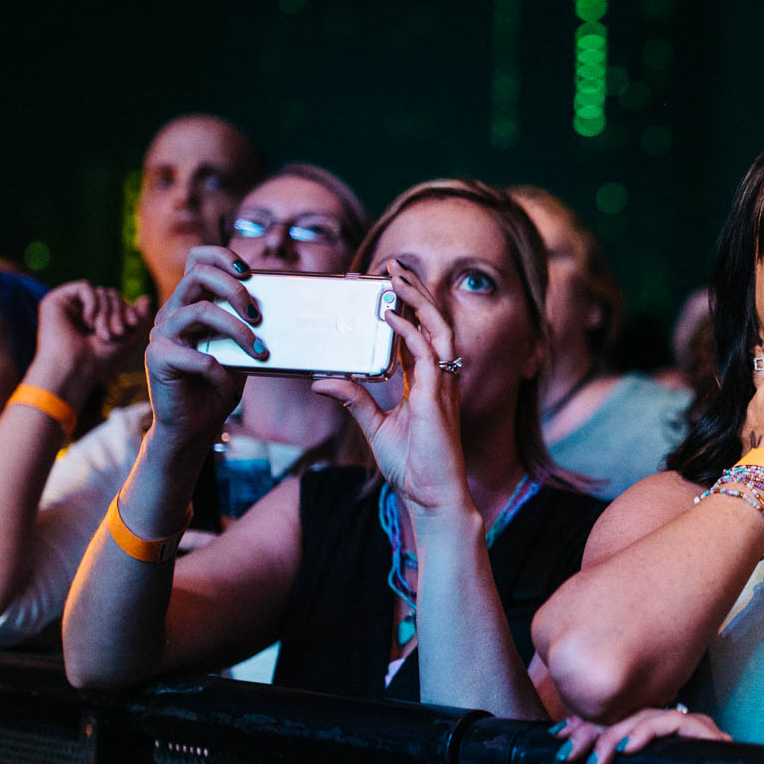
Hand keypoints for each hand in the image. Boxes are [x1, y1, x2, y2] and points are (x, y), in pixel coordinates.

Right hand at [22, 282, 151, 407]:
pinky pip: (84, 286)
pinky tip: (88, 321)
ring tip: (103, 334)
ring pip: (100, 291)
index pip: (118, 302)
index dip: (129, 310)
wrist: (74, 369)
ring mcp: (67, 306)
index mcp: (94, 321)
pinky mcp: (55, 301)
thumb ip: (140, 318)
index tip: (133, 325)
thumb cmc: (100, 360)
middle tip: (117, 333)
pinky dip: (93, 302)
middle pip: (110, 295)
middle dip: (118, 312)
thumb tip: (145, 298)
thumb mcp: (129, 339)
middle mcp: (79, 311)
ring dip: (107, 312)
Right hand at [143, 247, 260, 450]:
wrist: (193, 427)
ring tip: (259, 352)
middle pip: (198, 276)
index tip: (249, 272)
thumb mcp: (241, 351)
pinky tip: (228, 386)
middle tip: (259, 316)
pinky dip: (220, 372)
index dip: (222, 256)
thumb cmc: (219, 385)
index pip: (197, 260)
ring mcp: (161, 335)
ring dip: (236, 330)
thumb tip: (284, 309)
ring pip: (199, 311)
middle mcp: (172, 313)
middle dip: (234, 290)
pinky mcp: (157, 359)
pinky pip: (197, 356)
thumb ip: (251, 328)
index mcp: (190, 304)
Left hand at [313, 263, 469, 519]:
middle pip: (433, 323)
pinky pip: (426, 354)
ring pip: (437, 329)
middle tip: (392, 266)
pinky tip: (391, 316)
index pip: (418, 334)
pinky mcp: (437, 397)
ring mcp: (442, 386)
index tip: (383, 287)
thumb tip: (322, 380)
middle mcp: (439, 379)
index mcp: (427, 384)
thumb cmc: (413, 467)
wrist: (432, 496)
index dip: (403, 308)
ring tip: (396, 277)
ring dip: (417, 301)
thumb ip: (354, 400)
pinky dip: (409, 332)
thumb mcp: (375, 428)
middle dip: (414, 292)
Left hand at [552, 707, 731, 763]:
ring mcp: (688, 726)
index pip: (616, 718)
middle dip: (591, 732)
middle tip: (566, 754)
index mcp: (655, 731)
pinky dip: (646, 732)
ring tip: (595, 760)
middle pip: (625, 715)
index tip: (559, 736)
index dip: (585, 725)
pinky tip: (627, 749)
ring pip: (644, 716)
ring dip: (614, 735)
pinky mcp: (702, 733)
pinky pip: (670, 723)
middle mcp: (672, 723)